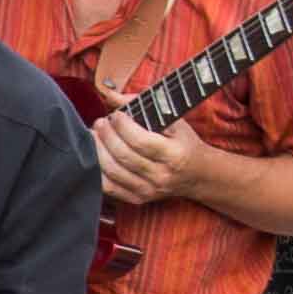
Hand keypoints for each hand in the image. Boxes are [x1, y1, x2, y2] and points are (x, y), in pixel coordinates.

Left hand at [86, 112, 215, 209]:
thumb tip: (109, 94)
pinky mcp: (137, 199)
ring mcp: (148, 190)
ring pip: (113, 172)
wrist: (197, 175)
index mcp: (174, 155)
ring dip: (98, 150)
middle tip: (100, 123)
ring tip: (94, 135)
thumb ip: (141, 104)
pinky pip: (109, 187)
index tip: (115, 115)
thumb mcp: (173, 121)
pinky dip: (97, 170)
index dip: (123, 126)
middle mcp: (161, 175)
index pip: (141, 141)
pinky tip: (96, 154)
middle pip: (124, 156)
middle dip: (107, 136)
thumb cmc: (184, 143)